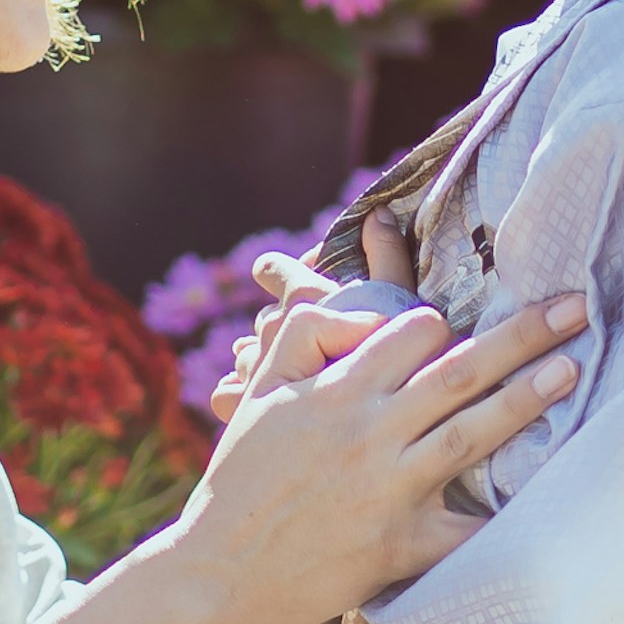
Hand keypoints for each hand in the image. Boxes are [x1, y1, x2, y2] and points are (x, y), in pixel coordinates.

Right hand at [183, 287, 583, 623]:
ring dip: (526, 399)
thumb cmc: (240, 479)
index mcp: (336, 392)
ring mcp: (390, 490)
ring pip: (472, 433)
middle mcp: (369, 434)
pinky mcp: (401, 545)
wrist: (222, 573)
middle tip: (574, 307)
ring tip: (570, 369)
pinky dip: (504, 517)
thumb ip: (304, 335)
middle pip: (459, 371)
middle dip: (522, 335)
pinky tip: (552, 497)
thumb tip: (360, 309)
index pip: (409, 334)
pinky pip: (464, 529)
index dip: (441, 324)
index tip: (460, 327)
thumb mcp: (257, 393)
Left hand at [208, 258, 386, 426]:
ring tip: (296, 379)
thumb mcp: (398, 296)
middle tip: (314, 345)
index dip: (278, 272)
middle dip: (283, 326)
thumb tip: (378, 212)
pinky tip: (261, 402)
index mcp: (300, 296)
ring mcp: (255, 370)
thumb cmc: (393, 352)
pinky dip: (240, 394)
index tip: (292, 281)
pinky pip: (225, 394)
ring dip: (265, 362)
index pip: (270, 268)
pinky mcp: (245, 408)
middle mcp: (269, 330)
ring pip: (247, 357)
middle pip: (265, 318)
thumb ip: (386, 253)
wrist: (379, 411)